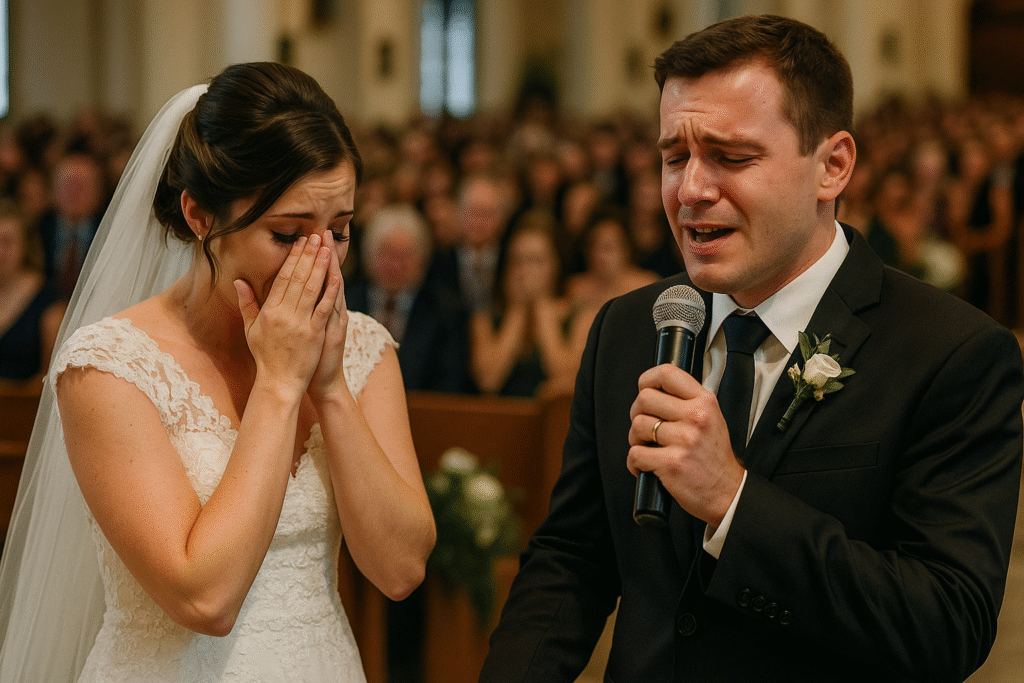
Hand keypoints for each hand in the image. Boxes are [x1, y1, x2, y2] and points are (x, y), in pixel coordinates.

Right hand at [235, 232, 336, 397]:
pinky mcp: (314, 334)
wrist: (278, 382)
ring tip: (327, 248)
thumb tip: (239, 281)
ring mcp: (299, 324)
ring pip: (311, 289)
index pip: (282, 278)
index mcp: (269, 311)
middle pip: (297, 278)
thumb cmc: (265, 357)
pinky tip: (336, 276)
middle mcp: (283, 314)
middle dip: (307, 255)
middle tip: (315, 236)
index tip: (300, 242)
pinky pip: (323, 308)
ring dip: (320, 267)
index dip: (292, 258)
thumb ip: (246, 304)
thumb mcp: (251, 330)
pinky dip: (330, 292)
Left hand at [308, 230, 349, 402]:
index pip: (315, 278)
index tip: (308, 237)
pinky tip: (335, 278)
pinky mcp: (335, 332)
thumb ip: (295, 310)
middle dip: (322, 255)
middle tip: (322, 232)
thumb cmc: (308, 357)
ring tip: (328, 246)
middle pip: (327, 277)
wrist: (323, 382)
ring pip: (333, 289)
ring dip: (331, 267)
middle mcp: (330, 311)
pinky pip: (334, 310)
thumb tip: (281, 293)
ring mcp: (334, 320)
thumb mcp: (302, 330)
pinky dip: (335, 294)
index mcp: (318, 309)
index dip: (312, 258)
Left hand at [626, 364, 744, 526]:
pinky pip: (635, 454)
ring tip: (648, 448)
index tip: (644, 390)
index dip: (647, 380)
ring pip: (637, 426)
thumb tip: (655, 391)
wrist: (728, 493)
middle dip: (637, 413)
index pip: (667, 373)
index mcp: (705, 402)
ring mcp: (683, 440)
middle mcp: (695, 417)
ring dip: (635, 439)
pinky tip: (646, 467)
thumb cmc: (714, 458)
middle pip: (644, 398)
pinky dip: (635, 463)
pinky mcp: (671, 463)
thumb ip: (687, 401)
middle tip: (645, 428)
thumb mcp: (711, 418)